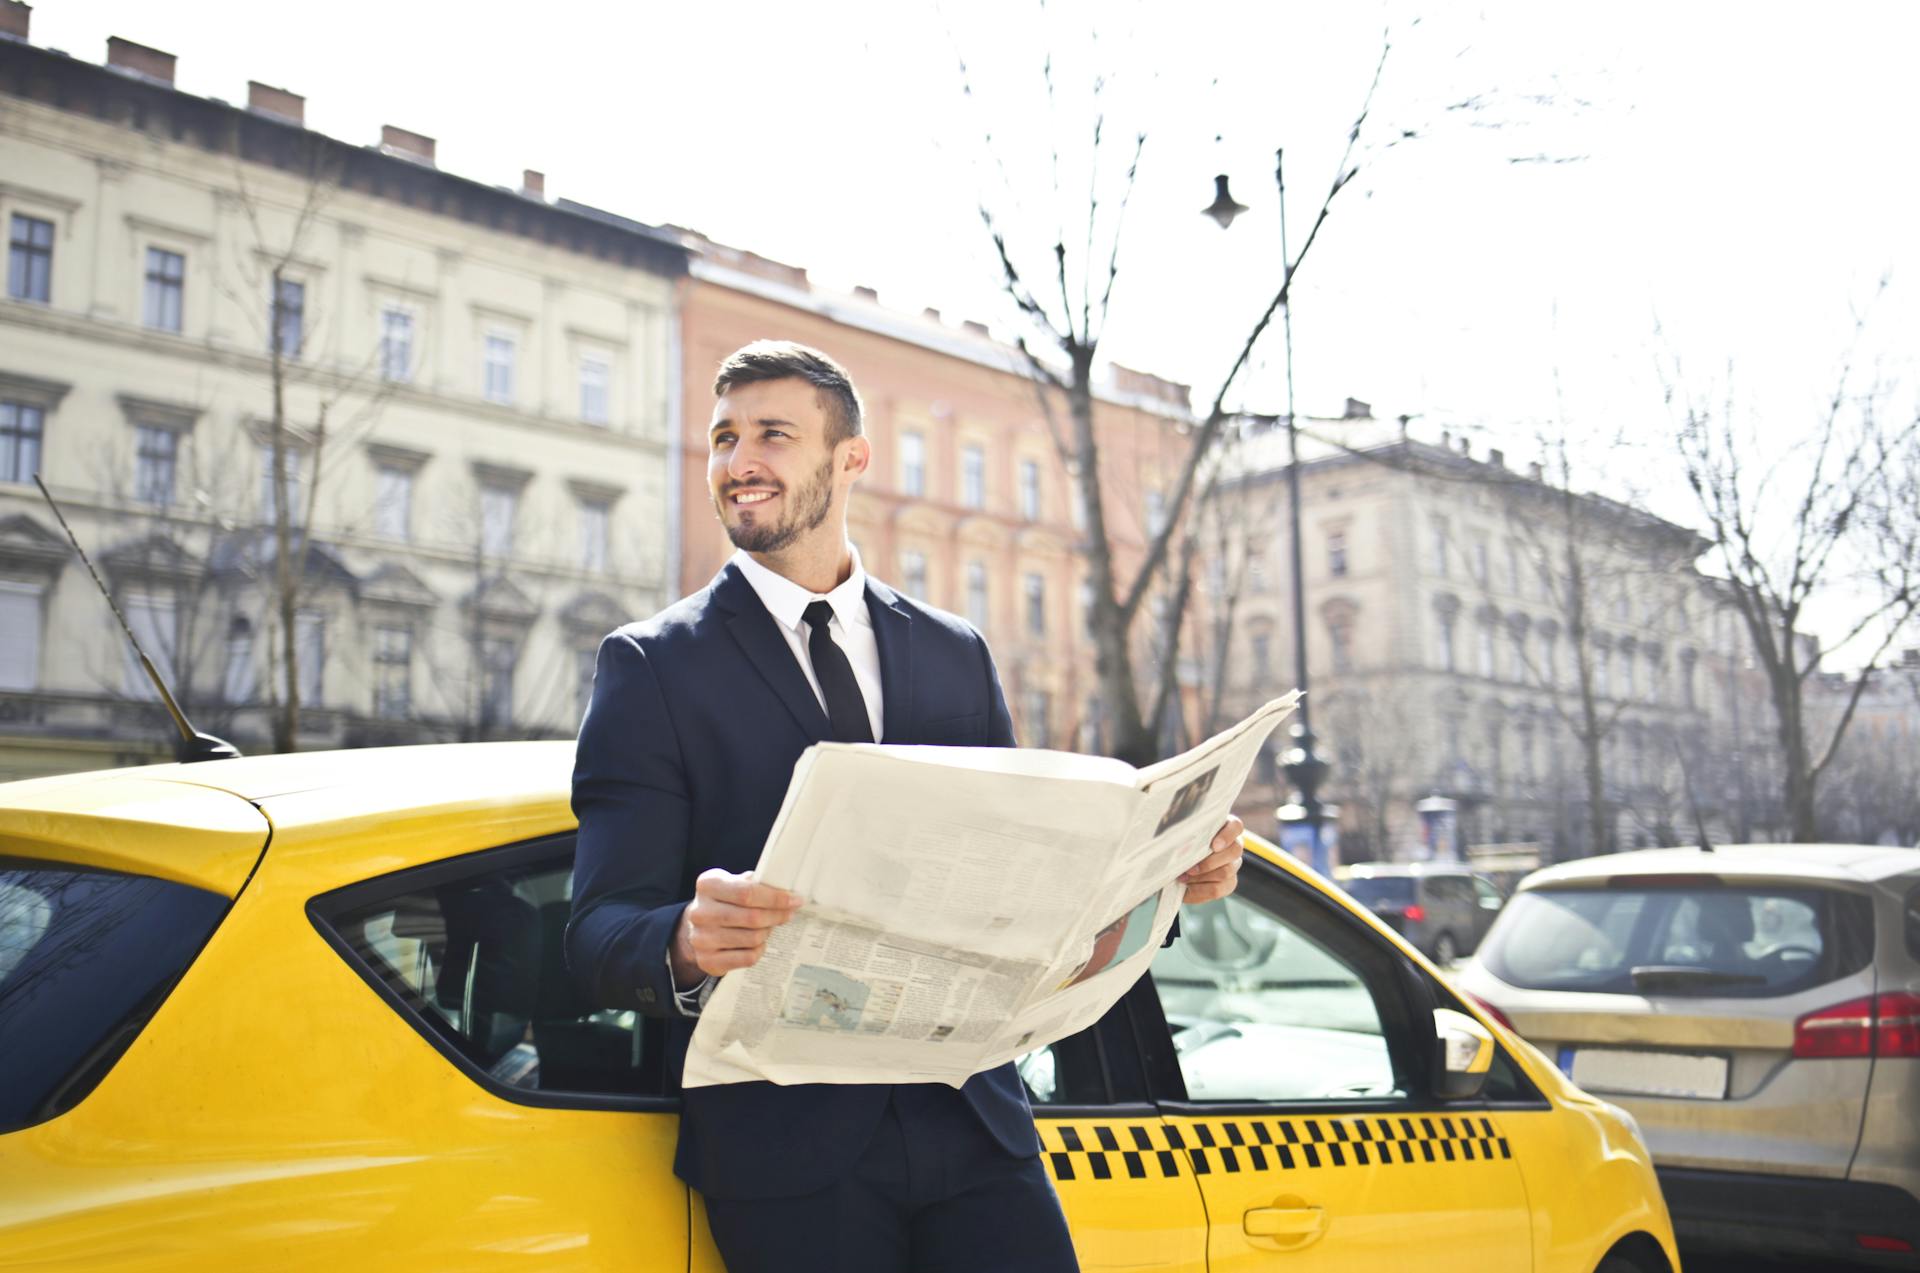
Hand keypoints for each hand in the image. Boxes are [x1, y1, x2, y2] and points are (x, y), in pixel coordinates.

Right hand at [672, 868, 802, 981]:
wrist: (697, 928)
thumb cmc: (724, 902)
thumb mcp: (733, 884)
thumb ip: (756, 883)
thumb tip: (786, 890)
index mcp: (708, 885)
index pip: (748, 893)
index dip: (776, 898)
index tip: (795, 900)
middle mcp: (700, 912)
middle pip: (752, 917)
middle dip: (777, 915)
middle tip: (789, 914)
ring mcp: (701, 939)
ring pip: (752, 938)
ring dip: (767, 932)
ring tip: (768, 926)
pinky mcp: (707, 961)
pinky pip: (748, 958)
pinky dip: (759, 950)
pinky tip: (758, 943)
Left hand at [1179, 815, 1245, 903]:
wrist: (1177, 867)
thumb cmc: (1182, 845)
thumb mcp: (1184, 835)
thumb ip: (1187, 833)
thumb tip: (1181, 837)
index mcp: (1226, 828)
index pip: (1236, 826)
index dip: (1227, 836)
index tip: (1214, 846)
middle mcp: (1234, 846)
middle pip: (1234, 851)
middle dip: (1210, 862)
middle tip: (1190, 868)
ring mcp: (1233, 865)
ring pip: (1226, 872)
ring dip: (1202, 876)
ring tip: (1184, 876)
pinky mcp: (1229, 883)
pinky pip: (1218, 889)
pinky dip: (1200, 889)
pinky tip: (1188, 885)